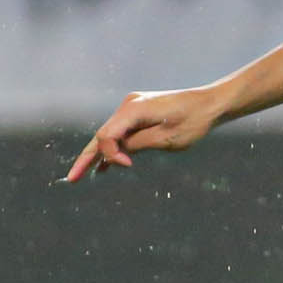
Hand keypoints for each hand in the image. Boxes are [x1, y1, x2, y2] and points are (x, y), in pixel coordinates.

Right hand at [64, 86, 225, 182]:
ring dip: (98, 155)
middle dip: (86, 158)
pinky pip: (121, 132)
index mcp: (133, 109)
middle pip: (101, 135)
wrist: (210, 104)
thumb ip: (139, 145)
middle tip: (72, 179)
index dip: (111, 155)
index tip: (128, 166)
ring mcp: (133, 108)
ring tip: (81, 175)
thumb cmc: (193, 121)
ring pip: (110, 134)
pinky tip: (103, 167)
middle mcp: (128, 105)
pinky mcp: (140, 113)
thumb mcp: (167, 138)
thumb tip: (118, 154)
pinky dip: (113, 148)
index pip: (107, 135)